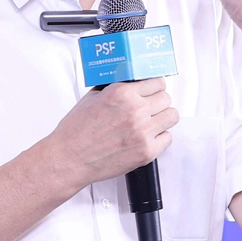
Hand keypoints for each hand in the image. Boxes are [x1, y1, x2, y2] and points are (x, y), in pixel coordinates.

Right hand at [48, 78, 178, 188]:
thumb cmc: (76, 130)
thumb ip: (115, 87)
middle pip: (165, 98)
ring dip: (162, 117)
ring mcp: (143, 132)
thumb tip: (129, 82)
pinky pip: (167, 138)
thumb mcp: (93, 97)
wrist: (70, 158)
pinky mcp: (146, 151)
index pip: (156, 82)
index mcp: (122, 93)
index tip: (152, 90)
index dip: (153, 86)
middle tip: (150, 106)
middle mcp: (135, 110)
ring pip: (171, 116)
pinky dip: (160, 137)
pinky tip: (147, 136)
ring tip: (151, 121)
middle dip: (157, 101)